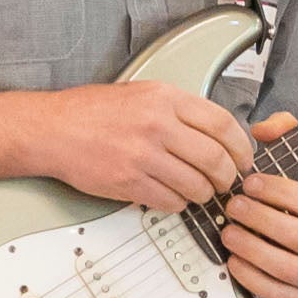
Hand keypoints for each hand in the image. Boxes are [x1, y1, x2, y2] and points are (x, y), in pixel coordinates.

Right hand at [28, 77, 255, 213]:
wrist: (53, 129)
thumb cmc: (93, 112)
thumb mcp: (143, 93)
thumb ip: (180, 110)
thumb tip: (218, 134)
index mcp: (166, 98)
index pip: (223, 125)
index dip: (241, 147)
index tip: (244, 159)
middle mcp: (157, 124)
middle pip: (216, 159)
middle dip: (227, 177)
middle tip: (225, 182)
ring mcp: (143, 155)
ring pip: (197, 185)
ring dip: (203, 194)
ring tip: (198, 191)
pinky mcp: (129, 182)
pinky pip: (171, 201)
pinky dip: (178, 204)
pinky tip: (172, 196)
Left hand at [219, 128, 297, 297]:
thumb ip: (286, 134)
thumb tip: (265, 130)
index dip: (279, 192)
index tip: (251, 183)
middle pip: (297, 236)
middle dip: (259, 219)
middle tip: (233, 206)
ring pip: (285, 267)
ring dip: (251, 248)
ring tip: (228, 232)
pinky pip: (276, 293)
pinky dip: (251, 278)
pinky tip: (234, 260)